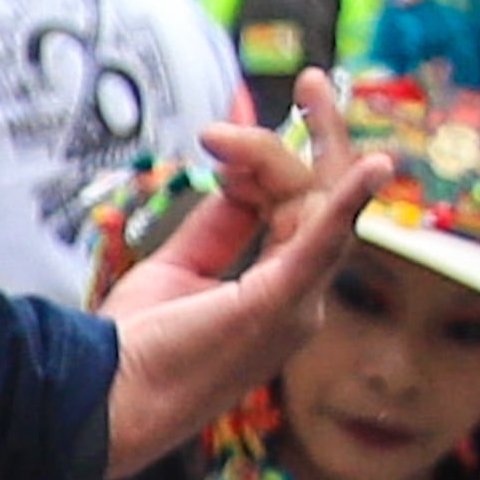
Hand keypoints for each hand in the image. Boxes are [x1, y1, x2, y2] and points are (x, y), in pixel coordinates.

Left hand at [99, 71, 389, 476]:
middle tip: (309, 81)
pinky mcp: (280, 306)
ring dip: (287, 151)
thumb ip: (217, 225)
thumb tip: (235, 176)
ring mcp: (298, 305)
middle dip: (316, 137)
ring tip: (274, 109)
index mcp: (280, 292)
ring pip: (315, 205)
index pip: (298, 208)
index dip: (268, 162)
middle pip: (319, 200)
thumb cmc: (138, 346)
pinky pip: (324, 247)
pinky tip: (372, 171)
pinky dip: (346, 205)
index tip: (221, 137)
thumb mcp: (177, 269)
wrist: (106, 398)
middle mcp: (303, 299)